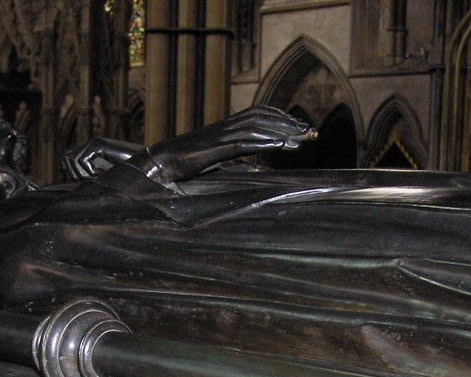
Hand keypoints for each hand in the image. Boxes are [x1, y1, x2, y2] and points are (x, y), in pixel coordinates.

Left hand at [61, 137, 143, 179]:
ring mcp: (94, 143)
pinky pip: (83, 159)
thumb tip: (67, 178)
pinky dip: (89, 171)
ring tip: (97, 178)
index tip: (83, 182)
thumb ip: (88, 176)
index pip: (66, 157)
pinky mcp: (100, 144)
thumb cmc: (127, 176)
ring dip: (82, 173)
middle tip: (89, 181)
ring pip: (72, 159)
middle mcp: (90, 145)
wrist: (145, 167)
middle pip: (65, 157)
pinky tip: (102, 174)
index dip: (68, 171)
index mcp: (90, 151)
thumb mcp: (103, 178)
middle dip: (73, 173)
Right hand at [129, 105, 315, 184]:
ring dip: (281, 131)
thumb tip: (256, 168)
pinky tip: (281, 144)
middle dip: (288, 123)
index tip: (300, 127)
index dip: (281, 117)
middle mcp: (225, 127)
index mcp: (225, 127)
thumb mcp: (216, 161)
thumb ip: (236, 159)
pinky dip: (264, 141)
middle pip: (263, 117)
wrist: (160, 164)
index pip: (259, 114)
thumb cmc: (184, 165)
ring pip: (257, 127)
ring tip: (301, 139)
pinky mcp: (215, 148)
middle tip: (310, 131)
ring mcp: (220, 136)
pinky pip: (244, 142)